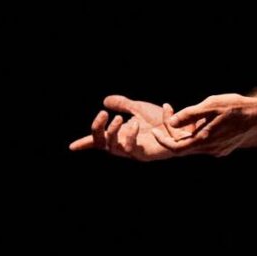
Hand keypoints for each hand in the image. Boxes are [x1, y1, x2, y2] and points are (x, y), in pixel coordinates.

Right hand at [70, 95, 189, 160]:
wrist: (185, 125)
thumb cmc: (163, 120)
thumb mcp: (139, 108)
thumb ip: (123, 104)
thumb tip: (105, 100)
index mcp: (121, 136)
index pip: (100, 141)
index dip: (85, 143)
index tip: (71, 147)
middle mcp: (126, 146)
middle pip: (102, 145)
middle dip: (99, 130)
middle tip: (105, 114)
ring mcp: (136, 152)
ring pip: (116, 149)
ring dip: (115, 133)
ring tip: (121, 118)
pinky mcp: (148, 155)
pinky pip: (133, 149)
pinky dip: (132, 135)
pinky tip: (137, 123)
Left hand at [167, 92, 256, 155]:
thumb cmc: (235, 107)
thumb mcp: (211, 105)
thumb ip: (190, 114)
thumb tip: (171, 122)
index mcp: (205, 140)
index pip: (176, 147)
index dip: (162, 140)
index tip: (154, 130)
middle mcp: (210, 149)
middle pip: (184, 145)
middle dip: (174, 130)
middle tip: (171, 111)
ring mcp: (218, 150)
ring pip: (195, 144)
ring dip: (187, 131)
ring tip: (191, 113)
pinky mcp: (224, 148)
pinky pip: (205, 143)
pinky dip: (199, 133)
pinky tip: (206, 120)